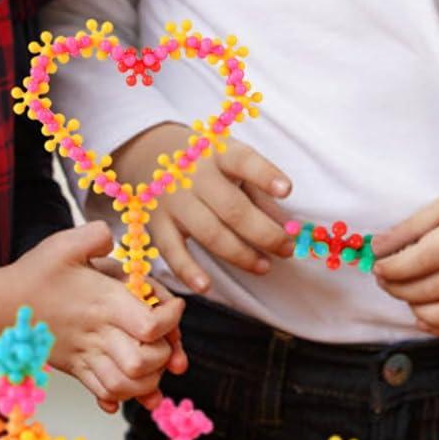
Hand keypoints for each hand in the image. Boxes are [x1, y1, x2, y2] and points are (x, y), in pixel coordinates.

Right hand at [14, 221, 185, 413]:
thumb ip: (95, 235)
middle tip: (165, 338)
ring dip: (148, 379)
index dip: (172, 319)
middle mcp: (97, 334)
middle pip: (144, 362)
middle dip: (164, 354)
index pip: (151, 325)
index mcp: (103, 303)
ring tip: (154, 362)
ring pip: (126, 386)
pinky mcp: (74, 369)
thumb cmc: (32, 274)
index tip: (173, 306)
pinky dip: (124, 394)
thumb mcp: (65, 243)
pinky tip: (131, 382)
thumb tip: (115, 236)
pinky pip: (104, 392)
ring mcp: (84, 356)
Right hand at [109, 122, 293, 292]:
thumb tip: (290, 225)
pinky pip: (172, 252)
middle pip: (232, 208)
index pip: (243, 161)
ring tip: (264, 266)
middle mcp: (194, 176)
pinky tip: (206, 285)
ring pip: (209, 233)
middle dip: (264, 233)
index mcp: (218, 154)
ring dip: (240, 254)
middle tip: (287, 248)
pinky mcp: (157, 224)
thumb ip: (261, 191)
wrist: (148, 153)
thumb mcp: (233, 162)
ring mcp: (173, 201)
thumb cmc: (205, 163)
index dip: (265, 175)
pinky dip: (188, 271)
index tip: (287, 190)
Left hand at [373, 184, 438, 337]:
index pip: (421, 260)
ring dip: (417, 310)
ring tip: (408, 296)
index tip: (378, 267)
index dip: (392, 269)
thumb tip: (376, 248)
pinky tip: (427, 314)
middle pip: (430, 290)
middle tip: (386, 281)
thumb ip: (410, 227)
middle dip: (398, 289)